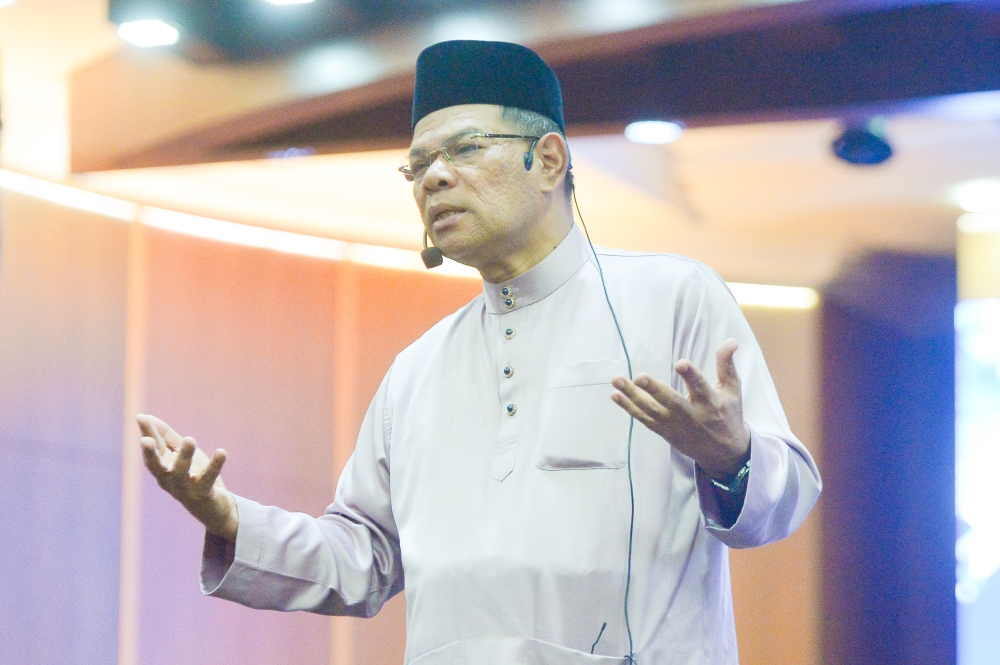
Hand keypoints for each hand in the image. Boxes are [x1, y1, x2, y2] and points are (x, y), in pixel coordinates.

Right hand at [137, 414, 238, 540]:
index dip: (147, 433)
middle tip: (145, 440)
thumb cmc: (192, 476)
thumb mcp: (179, 454)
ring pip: (181, 473)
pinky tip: (221, 451)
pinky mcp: (204, 493)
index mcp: (162, 468)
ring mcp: (186, 488)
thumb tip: (146, 417)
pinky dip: (215, 465)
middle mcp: (169, 480)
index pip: (153, 449)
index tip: (141, 417)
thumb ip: (165, 437)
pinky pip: (208, 478)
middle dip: (150, 454)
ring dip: (184, 456)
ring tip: (189, 439)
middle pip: (157, 467)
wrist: (213, 510)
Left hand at [611, 338, 750, 479]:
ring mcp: (675, 425)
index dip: (691, 376)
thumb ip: (726, 364)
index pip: (700, 387)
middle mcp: (691, 415)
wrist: (723, 452)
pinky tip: (615, 394)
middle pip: (671, 402)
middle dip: (654, 389)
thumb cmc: (728, 415)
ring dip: (632, 396)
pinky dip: (629, 408)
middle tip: (640, 376)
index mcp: (711, 403)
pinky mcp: (663, 431)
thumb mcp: (732, 390)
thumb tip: (731, 340)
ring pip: (652, 411)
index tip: (680, 363)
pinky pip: (643, 419)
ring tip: (617, 380)